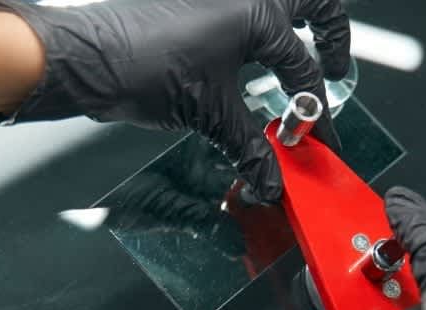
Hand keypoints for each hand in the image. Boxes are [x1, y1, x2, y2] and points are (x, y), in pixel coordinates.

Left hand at [0, 0, 350, 201]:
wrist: (90, 59)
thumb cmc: (143, 68)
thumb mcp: (210, 115)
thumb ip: (251, 146)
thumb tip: (272, 177)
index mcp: (257, 12)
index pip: (303, 66)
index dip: (316, 108)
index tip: (319, 135)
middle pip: (313, 1)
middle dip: (332, 32)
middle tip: (336, 65)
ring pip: (277, 4)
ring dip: (293, 29)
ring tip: (297, 63)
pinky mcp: (196, 5)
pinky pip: (243, 14)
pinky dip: (257, 37)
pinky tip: (250, 68)